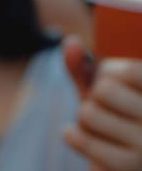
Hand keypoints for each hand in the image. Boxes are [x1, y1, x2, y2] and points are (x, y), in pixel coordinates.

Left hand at [63, 35, 141, 170]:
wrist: (123, 164)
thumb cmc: (114, 119)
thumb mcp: (102, 89)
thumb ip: (86, 66)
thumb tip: (70, 41)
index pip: (127, 70)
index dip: (108, 74)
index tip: (116, 86)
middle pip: (103, 90)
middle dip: (93, 99)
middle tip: (108, 112)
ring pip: (88, 113)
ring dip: (84, 120)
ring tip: (102, 129)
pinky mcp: (130, 166)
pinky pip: (80, 138)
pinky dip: (73, 136)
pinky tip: (86, 140)